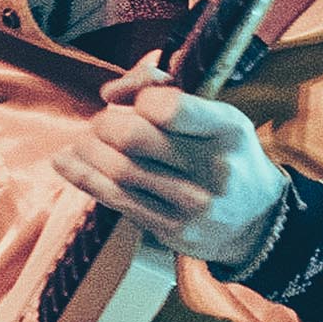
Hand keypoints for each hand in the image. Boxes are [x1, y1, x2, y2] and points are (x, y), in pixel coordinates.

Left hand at [54, 53, 286, 266]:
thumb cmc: (228, 156)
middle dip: (105, 124)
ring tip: (85, 142)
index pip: (168, 107)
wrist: (257, 222)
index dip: (140, 97)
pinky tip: (65, 162)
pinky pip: (115, 199)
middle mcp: (213, 168)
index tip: (134, 101)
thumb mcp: (217, 116)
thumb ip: (169, 92)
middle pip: (133, 137)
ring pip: (118, 170)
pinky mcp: (170, 229)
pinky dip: (82, 176)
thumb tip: (110, 92)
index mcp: (227, 129)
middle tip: (102, 123)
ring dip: (89, 150)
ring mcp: (191, 204)